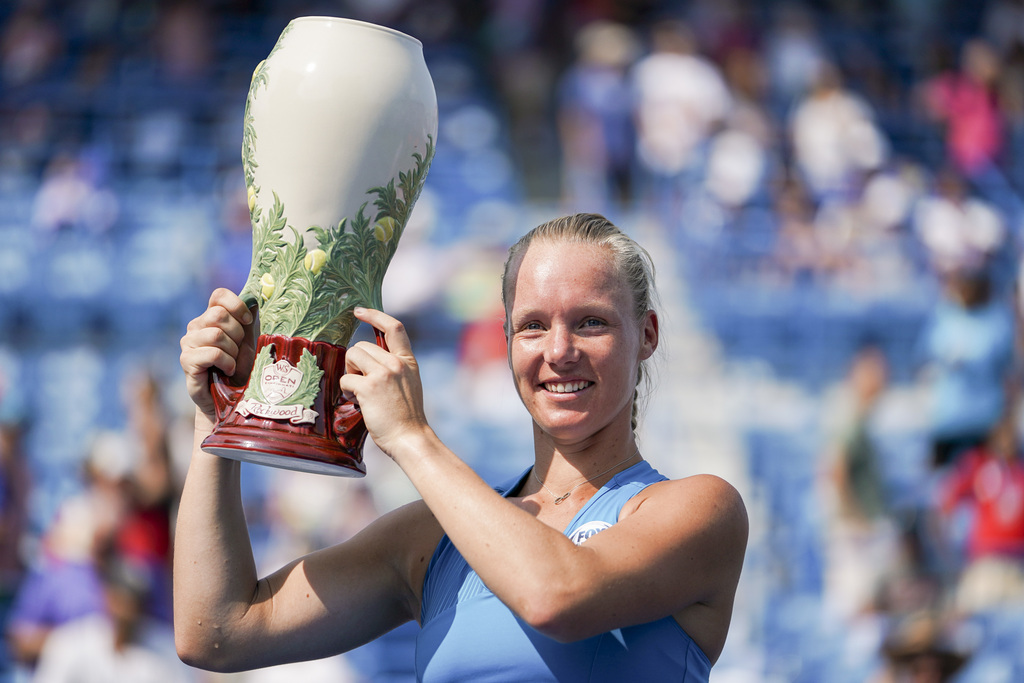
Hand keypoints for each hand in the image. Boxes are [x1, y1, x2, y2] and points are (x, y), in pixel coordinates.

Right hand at [180, 288, 256, 424]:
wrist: (229, 399)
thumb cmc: (240, 369)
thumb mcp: (249, 343)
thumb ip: (250, 322)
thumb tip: (255, 301)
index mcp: (211, 317)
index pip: (219, 295)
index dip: (236, 305)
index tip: (248, 321)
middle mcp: (196, 327)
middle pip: (219, 315)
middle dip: (237, 334)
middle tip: (238, 351)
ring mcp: (188, 343)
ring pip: (216, 335)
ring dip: (233, 352)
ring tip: (233, 363)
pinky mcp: (187, 361)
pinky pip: (213, 353)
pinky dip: (227, 363)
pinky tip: (228, 371)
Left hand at [339, 308, 428, 457]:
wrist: (410, 437)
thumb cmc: (406, 417)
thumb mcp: (409, 384)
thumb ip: (394, 368)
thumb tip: (368, 360)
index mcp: (408, 361)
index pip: (393, 327)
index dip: (375, 315)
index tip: (359, 311)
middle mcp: (396, 363)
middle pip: (362, 345)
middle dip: (354, 362)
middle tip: (360, 382)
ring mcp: (383, 374)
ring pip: (352, 356)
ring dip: (349, 373)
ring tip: (358, 392)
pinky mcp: (369, 387)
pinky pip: (346, 379)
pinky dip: (346, 390)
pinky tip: (356, 402)